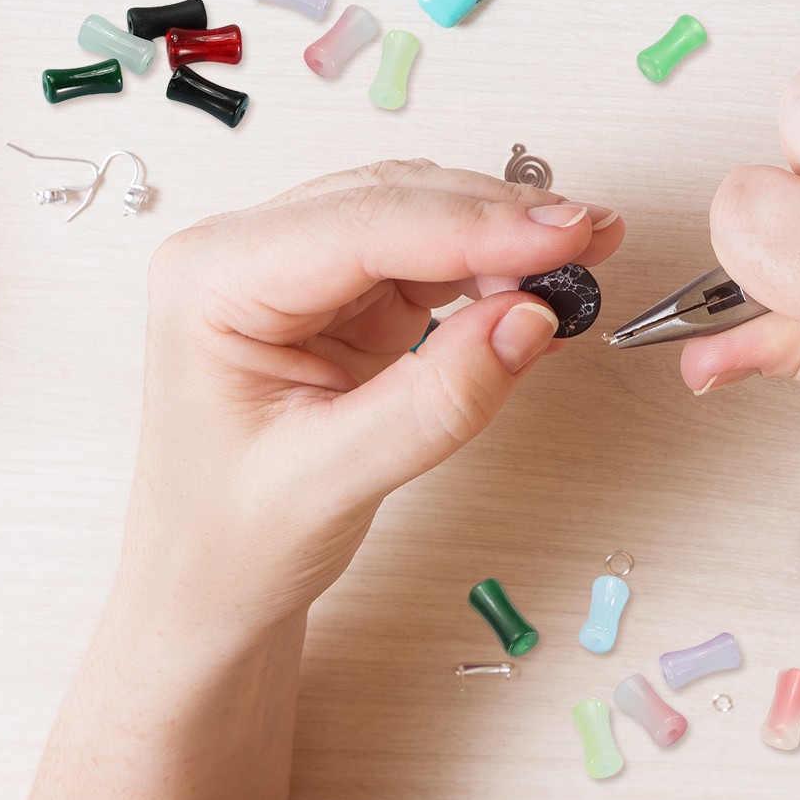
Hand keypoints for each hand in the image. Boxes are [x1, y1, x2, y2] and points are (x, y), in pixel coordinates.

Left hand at [125, 160, 622, 632]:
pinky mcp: (342, 295)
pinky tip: (541, 290)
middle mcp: (249, 255)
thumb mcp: (328, 483)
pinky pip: (431, 260)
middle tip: (591, 236)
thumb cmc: (229, 543)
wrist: (207, 595)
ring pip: (420, 219)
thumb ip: (434, 402)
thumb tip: (529, 321)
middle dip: (498, 219)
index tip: (563, 232)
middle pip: (396, 204)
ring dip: (503, 238)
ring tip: (581, 258)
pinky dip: (491, 271)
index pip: (361, 227)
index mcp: (212, 280)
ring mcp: (299, 269)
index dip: (473, 225)